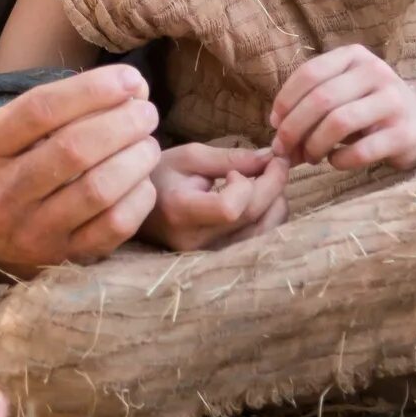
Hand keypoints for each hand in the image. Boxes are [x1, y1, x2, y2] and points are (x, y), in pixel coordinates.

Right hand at [0, 65, 162, 278]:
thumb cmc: (2, 169)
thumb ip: (52, 106)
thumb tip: (128, 86)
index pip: (40, 110)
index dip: (92, 90)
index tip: (129, 80)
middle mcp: (0, 194)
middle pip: (74, 150)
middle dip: (123, 123)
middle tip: (146, 112)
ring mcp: (31, 232)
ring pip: (98, 190)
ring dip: (137, 158)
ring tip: (148, 143)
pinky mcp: (61, 258)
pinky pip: (114, 227)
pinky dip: (139, 197)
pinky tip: (142, 181)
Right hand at [141, 144, 288, 251]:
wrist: (138, 208)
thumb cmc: (161, 176)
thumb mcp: (189, 157)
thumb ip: (230, 157)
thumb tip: (270, 158)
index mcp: (181, 211)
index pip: (229, 208)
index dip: (244, 185)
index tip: (234, 171)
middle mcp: (195, 240)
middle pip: (252, 217)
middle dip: (274, 184)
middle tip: (275, 162)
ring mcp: (208, 255)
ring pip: (264, 233)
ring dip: (276, 202)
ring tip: (268, 181)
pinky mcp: (219, 259)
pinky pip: (259, 241)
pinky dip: (270, 217)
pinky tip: (263, 200)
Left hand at [269, 45, 415, 170]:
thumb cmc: (368, 109)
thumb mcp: (342, 95)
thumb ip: (309, 109)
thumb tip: (276, 141)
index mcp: (354, 56)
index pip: (309, 73)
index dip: (285, 101)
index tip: (274, 124)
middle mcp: (376, 72)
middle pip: (321, 99)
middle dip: (293, 128)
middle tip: (285, 150)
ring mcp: (393, 101)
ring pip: (339, 122)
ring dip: (314, 145)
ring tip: (310, 157)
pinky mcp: (404, 133)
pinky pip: (361, 151)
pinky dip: (339, 160)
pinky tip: (335, 161)